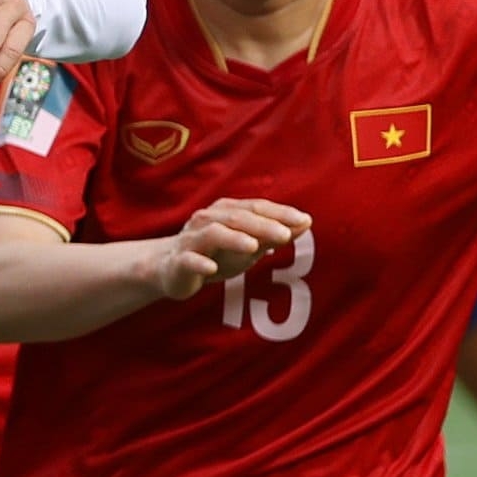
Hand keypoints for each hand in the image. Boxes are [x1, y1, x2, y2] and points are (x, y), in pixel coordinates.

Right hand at [144, 198, 310, 299]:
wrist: (170, 269)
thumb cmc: (216, 253)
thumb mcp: (248, 245)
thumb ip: (274, 235)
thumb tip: (306, 223)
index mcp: (227, 211)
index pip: (256, 207)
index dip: (280, 213)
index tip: (304, 220)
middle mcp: (208, 219)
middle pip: (237, 218)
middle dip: (262, 226)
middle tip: (286, 235)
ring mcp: (192, 240)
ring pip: (213, 233)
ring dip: (233, 239)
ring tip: (254, 247)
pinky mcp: (178, 261)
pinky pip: (188, 260)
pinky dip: (200, 262)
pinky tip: (212, 269)